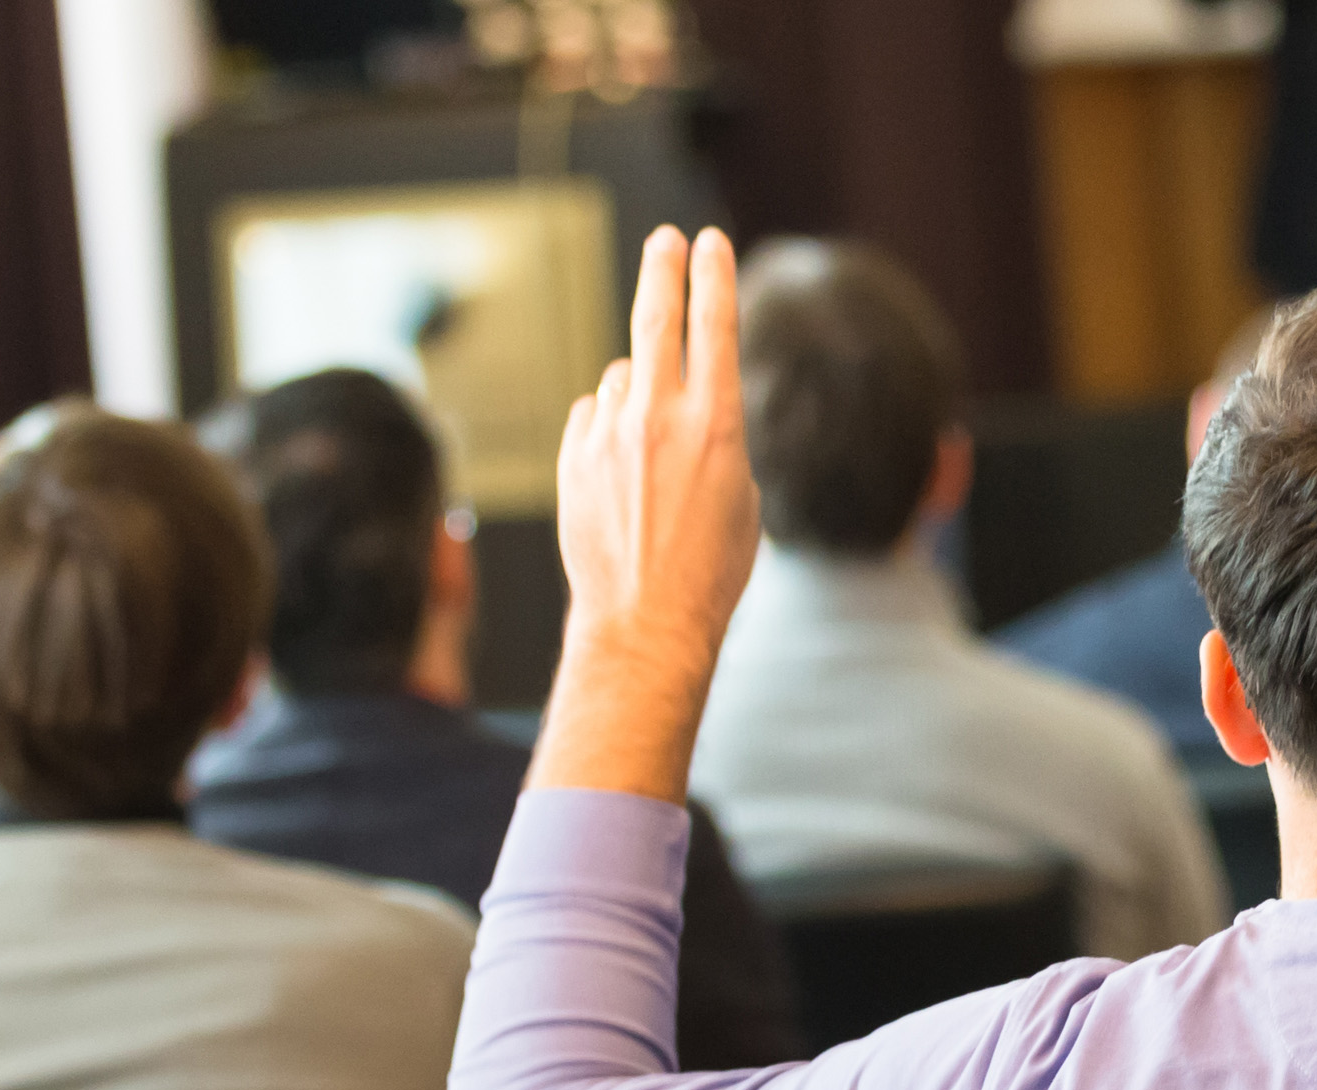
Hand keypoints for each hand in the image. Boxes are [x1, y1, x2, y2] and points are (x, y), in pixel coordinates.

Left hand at [530, 224, 760, 802]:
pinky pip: (594, 418)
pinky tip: (621, 477)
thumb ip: (715, 435)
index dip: (713, 276)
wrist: (646, 622)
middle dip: (663, 269)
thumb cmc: (710, 570)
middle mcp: (659, 417)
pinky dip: (607, 430)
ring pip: (623, 380)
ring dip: (638, 398)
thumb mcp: (741, 495)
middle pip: (656, 317)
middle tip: (666, 241)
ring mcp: (610, 435)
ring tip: (652, 461)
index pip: (715, 326)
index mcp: (716, 424)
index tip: (709, 242)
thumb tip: (683, 400)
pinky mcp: (575, 457)